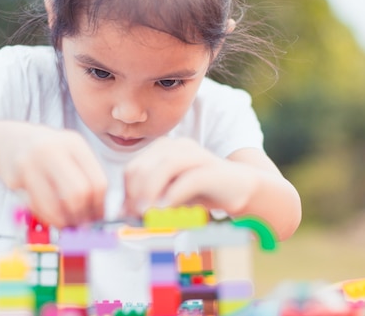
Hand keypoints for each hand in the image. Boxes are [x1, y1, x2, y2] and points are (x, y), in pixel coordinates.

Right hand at [0, 124, 107, 227]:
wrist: (8, 140)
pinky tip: (50, 215)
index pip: (97, 182)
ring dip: (63, 221)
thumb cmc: (47, 152)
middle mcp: (52, 150)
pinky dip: (46, 217)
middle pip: (78, 194)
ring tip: (66, 223)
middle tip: (81, 225)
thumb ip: (86, 177)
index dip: (99, 206)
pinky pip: (36, 207)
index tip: (97, 218)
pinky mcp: (14, 178)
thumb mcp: (70, 152)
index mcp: (74, 143)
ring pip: (55, 205)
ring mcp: (31, 164)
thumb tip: (97, 214)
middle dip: (82, 216)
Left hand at [122, 137, 254, 215]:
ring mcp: (195, 154)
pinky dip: (173, 196)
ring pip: (164, 167)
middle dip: (135, 194)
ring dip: (151, 192)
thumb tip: (123, 213)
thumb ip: (149, 199)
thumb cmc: (202, 192)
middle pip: (144, 166)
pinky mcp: (211, 168)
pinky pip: (187, 180)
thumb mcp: (170, 195)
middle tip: (136, 218)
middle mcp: (177, 146)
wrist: (241, 188)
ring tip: (147, 214)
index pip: (133, 168)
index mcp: (164, 149)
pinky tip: (167, 211)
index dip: (126, 192)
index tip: (127, 214)